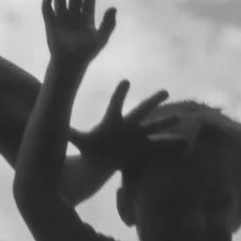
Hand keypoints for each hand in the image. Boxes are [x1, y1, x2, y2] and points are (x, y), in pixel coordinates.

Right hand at [41, 0, 116, 71]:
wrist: (70, 63)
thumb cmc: (87, 53)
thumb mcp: (101, 38)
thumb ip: (109, 23)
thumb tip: (114, 8)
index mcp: (86, 19)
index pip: (88, 1)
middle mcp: (73, 16)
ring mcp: (61, 18)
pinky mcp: (50, 22)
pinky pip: (47, 7)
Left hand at [69, 80, 188, 171]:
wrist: (102, 159)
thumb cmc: (92, 147)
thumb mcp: (81, 141)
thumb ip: (70, 134)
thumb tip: (53, 126)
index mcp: (113, 121)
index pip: (116, 105)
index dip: (120, 94)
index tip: (126, 81)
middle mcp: (128, 125)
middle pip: (141, 111)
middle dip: (152, 101)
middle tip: (165, 91)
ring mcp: (138, 136)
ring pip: (155, 126)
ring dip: (167, 122)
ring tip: (180, 116)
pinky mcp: (144, 148)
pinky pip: (161, 146)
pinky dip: (173, 145)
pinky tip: (187, 143)